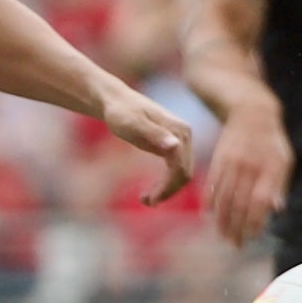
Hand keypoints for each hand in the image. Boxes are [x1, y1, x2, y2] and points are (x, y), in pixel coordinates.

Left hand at [98, 84, 195, 205]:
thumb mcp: (133, 123)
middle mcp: (185, 136)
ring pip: (182, 173)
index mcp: (179, 132)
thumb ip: (154, 134)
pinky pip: (176, 169)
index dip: (168, 188)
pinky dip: (166, 183)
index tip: (148, 199)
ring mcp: (181, 140)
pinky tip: (150, 191)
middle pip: (185, 173)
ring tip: (145, 199)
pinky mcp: (173, 145)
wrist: (116, 101)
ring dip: (167, 190)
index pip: (181, 169)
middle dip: (168, 191)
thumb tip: (175, 146)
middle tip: (145, 201)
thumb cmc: (121, 112)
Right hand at [202, 104, 289, 246]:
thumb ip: (280, 185)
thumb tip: (277, 210)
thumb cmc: (272, 142)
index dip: (255, 222)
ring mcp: (233, 163)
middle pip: (240, 204)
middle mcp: (250, 167)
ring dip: (222, 220)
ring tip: (222, 236)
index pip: (260, 201)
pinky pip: (212, 185)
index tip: (252, 236)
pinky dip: (209, 202)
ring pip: (224, 198)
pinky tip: (208, 216)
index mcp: (270, 169)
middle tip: (235, 244)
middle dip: (237, 227)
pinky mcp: (219, 160)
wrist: (251, 113)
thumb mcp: (285, 161)